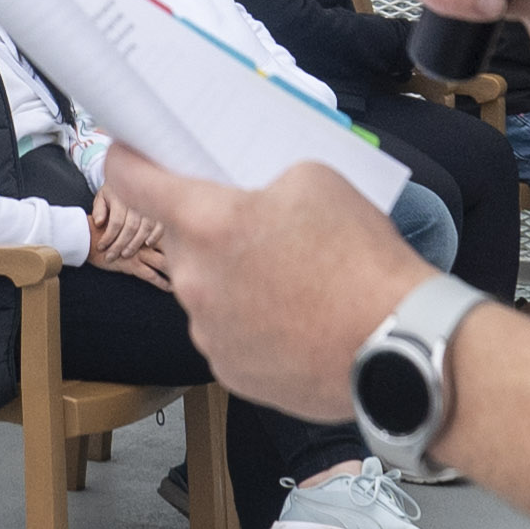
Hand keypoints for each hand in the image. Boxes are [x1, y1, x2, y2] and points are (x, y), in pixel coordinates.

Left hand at [95, 157, 434, 416]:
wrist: (398, 344)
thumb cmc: (362, 260)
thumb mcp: (316, 179)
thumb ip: (262, 179)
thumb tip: (248, 195)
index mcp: (207, 223)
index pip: (132, 180)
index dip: (131, 160)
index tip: (132, 156)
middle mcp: (194, 281)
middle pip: (181, 241)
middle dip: (211, 231)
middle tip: (262, 230)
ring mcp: (208, 333)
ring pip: (205, 291)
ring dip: (233, 281)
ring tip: (292, 282)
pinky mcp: (229, 372)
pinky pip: (226, 334)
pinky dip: (250, 324)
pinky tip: (294, 319)